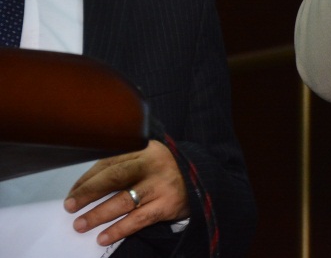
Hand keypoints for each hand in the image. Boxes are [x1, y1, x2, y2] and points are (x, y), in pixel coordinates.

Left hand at [64, 139, 189, 246]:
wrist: (203, 181)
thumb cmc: (167, 172)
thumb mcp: (149, 160)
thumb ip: (125, 167)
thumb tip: (87, 188)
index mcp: (145, 149)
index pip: (109, 162)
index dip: (88, 179)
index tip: (73, 193)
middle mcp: (153, 164)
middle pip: (114, 177)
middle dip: (88, 193)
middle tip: (70, 206)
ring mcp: (161, 185)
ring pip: (123, 200)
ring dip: (98, 214)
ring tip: (81, 225)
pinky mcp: (168, 205)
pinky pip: (138, 220)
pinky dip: (118, 230)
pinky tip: (103, 237)